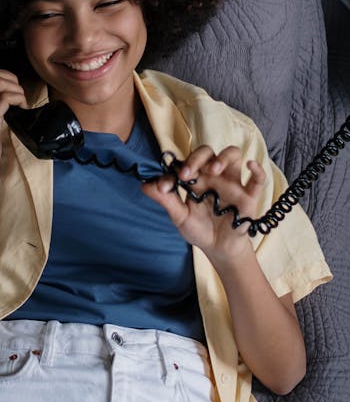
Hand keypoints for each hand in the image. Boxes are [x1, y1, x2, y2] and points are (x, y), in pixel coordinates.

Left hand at [141, 145, 267, 261]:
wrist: (218, 249)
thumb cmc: (199, 229)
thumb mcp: (179, 216)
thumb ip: (165, 200)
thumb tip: (144, 185)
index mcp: (195, 179)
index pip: (184, 164)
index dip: (173, 172)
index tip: (164, 187)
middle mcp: (213, 176)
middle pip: (208, 153)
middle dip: (197, 158)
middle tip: (187, 173)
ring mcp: (231, 184)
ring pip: (232, 155)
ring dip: (223, 157)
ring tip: (214, 169)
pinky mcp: (248, 196)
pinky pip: (257, 179)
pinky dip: (257, 170)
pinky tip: (250, 165)